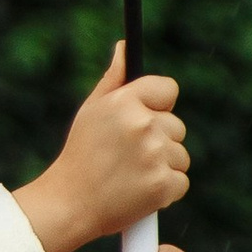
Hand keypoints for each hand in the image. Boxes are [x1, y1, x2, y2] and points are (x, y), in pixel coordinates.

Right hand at [11, 45, 191, 251]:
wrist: (70, 205)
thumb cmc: (81, 155)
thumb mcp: (92, 111)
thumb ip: (114, 79)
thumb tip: (125, 47)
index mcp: (124, 102)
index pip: (168, 89)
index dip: (159, 105)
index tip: (146, 118)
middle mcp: (143, 125)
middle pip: (176, 126)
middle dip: (159, 140)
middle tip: (129, 156)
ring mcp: (155, 156)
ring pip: (181, 155)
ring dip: (163, 166)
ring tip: (131, 174)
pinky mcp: (164, 186)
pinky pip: (181, 181)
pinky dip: (165, 190)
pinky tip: (140, 191)